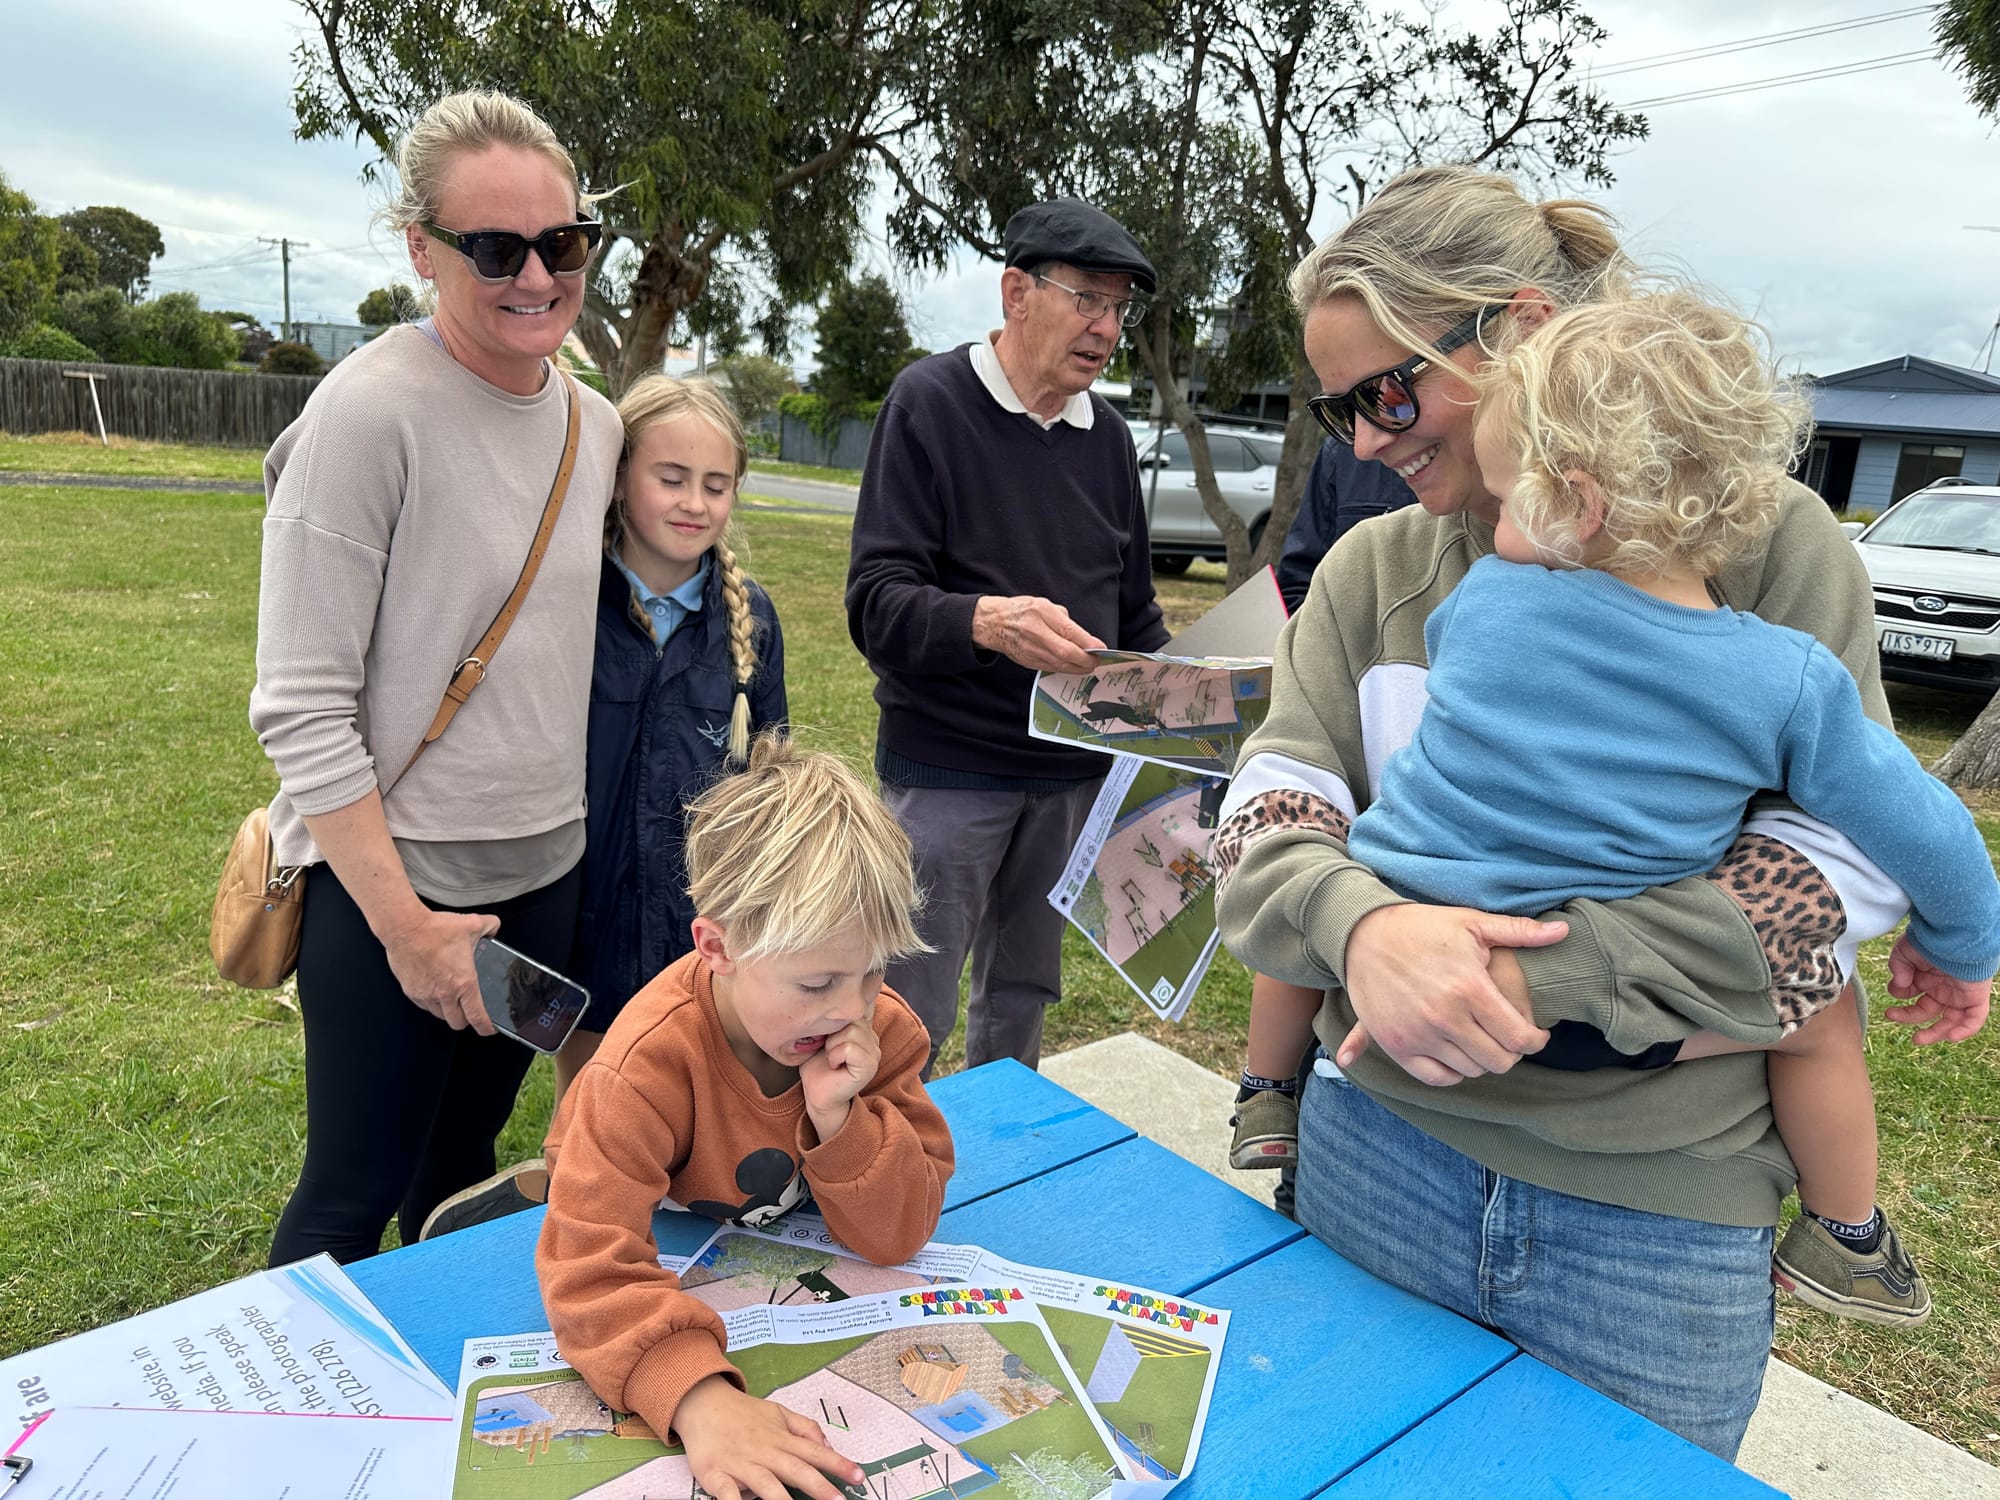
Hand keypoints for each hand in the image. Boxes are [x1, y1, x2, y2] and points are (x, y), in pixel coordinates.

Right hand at [376, 906, 500, 1032]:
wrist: (405, 928)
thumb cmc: (435, 929)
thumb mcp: (473, 924)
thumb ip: (490, 926)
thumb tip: (494, 929)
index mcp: (464, 982)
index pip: (477, 1016)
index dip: (486, 1027)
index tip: (489, 1029)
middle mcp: (444, 993)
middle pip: (457, 1022)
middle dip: (466, 1020)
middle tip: (470, 1011)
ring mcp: (425, 995)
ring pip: (440, 1015)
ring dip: (448, 1012)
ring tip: (453, 999)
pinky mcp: (411, 991)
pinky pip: (424, 1006)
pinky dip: (432, 1003)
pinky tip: (435, 991)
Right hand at [674, 1376, 860, 1499]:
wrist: (702, 1403)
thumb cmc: (743, 1413)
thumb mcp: (779, 1412)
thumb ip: (805, 1428)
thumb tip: (830, 1446)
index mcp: (781, 1438)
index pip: (815, 1452)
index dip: (838, 1464)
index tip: (859, 1476)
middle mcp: (764, 1451)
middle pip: (796, 1470)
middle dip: (819, 1487)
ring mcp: (740, 1464)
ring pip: (765, 1483)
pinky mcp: (716, 1474)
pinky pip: (726, 1493)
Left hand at [801, 1012, 881, 1143]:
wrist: (817, 1095)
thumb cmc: (817, 1066)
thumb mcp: (822, 1034)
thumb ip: (833, 1018)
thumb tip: (831, 998)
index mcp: (863, 1028)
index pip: (853, 1007)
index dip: (835, 1019)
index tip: (826, 1036)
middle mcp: (873, 1038)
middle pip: (852, 1017)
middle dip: (832, 1033)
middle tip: (827, 1050)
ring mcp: (874, 1052)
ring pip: (851, 1031)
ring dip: (832, 1046)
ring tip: (831, 1058)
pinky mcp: (869, 1065)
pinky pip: (849, 1048)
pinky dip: (835, 1055)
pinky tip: (834, 1065)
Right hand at [971, 594, 1102, 672]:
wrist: (994, 624)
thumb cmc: (1022, 611)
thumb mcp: (1045, 605)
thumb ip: (1064, 620)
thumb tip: (1084, 638)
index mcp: (1040, 613)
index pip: (1068, 631)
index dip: (1087, 642)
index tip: (1101, 648)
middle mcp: (1035, 633)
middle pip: (1065, 653)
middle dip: (1085, 660)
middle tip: (1097, 660)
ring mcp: (1031, 650)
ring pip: (1060, 665)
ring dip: (1078, 668)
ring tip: (1089, 665)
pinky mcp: (1029, 662)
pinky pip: (1052, 669)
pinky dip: (1066, 669)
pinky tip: (1074, 667)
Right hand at [1340, 904, 1563, 1085]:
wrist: (1363, 934)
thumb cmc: (1421, 927)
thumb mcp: (1471, 923)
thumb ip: (1518, 931)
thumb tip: (1564, 932)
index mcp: (1470, 988)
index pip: (1518, 1036)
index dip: (1535, 1040)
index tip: (1536, 1035)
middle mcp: (1445, 1017)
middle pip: (1497, 1060)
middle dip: (1511, 1053)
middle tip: (1509, 1040)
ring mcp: (1418, 1034)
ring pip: (1469, 1070)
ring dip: (1482, 1060)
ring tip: (1482, 1042)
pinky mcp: (1396, 1045)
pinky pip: (1436, 1077)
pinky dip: (1452, 1073)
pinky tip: (1456, 1055)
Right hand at [1884, 933, 1991, 1043]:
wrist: (1953, 933)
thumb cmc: (1929, 940)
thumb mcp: (1904, 953)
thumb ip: (1898, 968)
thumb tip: (1898, 986)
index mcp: (1927, 977)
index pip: (1912, 994)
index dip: (1901, 995)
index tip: (1895, 989)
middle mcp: (1943, 987)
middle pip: (1928, 1011)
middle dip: (1908, 1017)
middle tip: (1892, 1015)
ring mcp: (1960, 994)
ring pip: (1951, 1020)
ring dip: (1936, 1032)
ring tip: (1918, 1039)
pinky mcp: (1976, 997)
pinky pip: (1974, 1019)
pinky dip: (1964, 1031)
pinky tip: (1949, 1036)